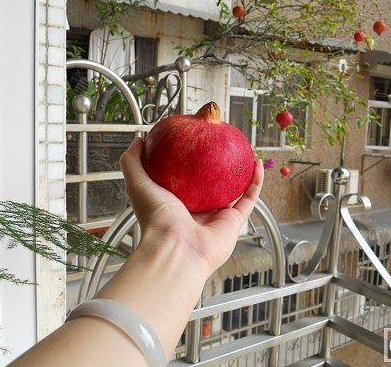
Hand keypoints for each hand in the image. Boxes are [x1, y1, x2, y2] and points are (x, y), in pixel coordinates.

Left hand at [119, 137, 263, 274]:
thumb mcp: (137, 184)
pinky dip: (256, 181)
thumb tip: (138, 140)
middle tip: (222, 148)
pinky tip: (257, 163)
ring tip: (245, 152)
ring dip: (241, 173)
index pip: (184, 180)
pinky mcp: (233, 222)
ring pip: (234, 191)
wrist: (175, 249)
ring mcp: (216, 217)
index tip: (195, 144)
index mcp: (175, 205)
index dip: (190, 163)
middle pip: (211, 186)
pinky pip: (248, 198)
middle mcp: (197, 212)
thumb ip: (133, 162)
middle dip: (217, 168)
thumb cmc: (156, 221)